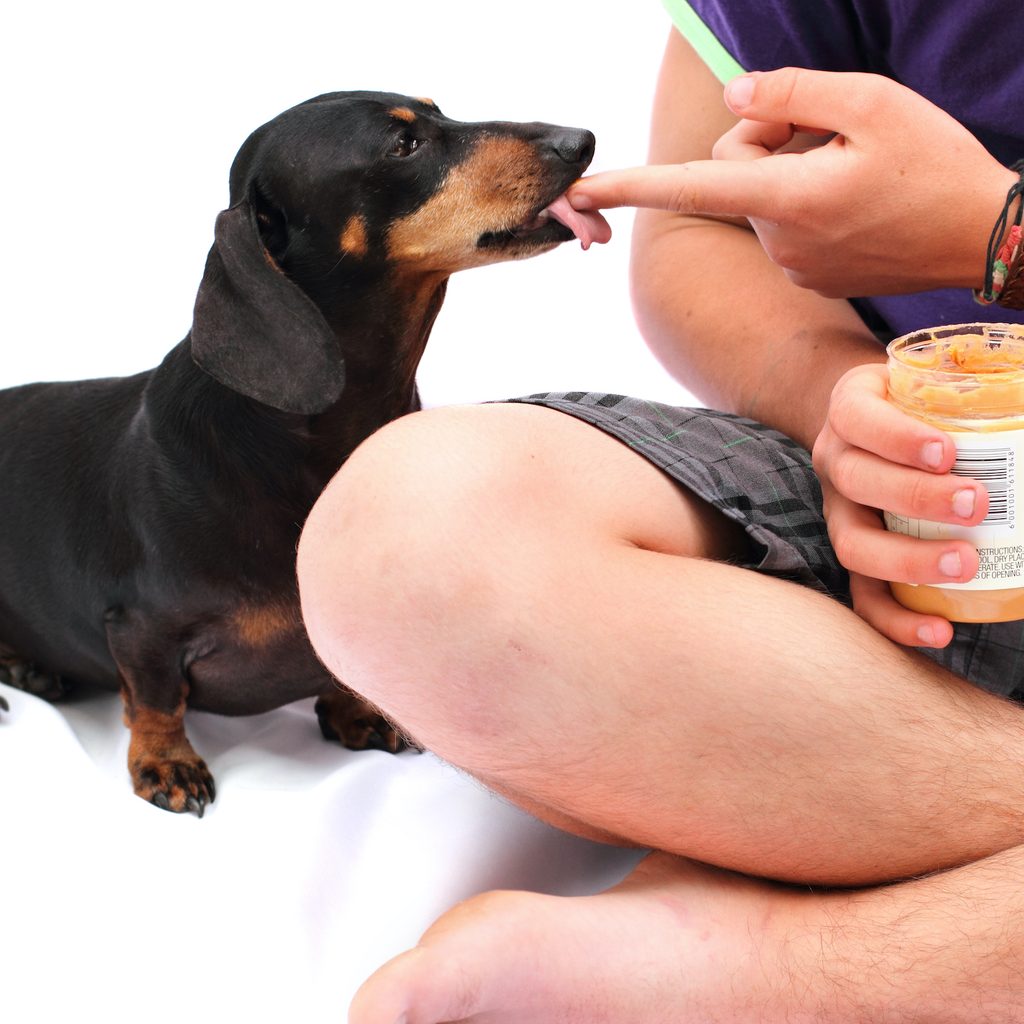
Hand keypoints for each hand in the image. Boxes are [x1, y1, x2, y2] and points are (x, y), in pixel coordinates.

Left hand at [570, 68, 1016, 296]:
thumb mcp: (873, 103)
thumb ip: (793, 93)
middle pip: (735, 170)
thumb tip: (736, 98)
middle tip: (829, 128)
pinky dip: (804, 197)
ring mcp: (790, 263)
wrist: (982, 239)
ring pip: (759, 195)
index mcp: (787, 199)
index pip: (691, 186)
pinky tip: (855, 195)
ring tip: (853, 166)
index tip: (582, 192)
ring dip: (791, 167)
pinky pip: (781, 220)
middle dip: (768, 138)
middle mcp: (777, 240)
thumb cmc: (936, 167)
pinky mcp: (806, 273)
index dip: (631, 185)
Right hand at [812, 363, 987, 646]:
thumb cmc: (918, 403)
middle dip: (916, 498)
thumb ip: (991, 389)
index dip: (895, 438)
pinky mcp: (855, 553)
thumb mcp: (936, 381)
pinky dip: (896, 619)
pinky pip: (863, 594)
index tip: (946, 451)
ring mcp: (840, 512)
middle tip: (977, 504)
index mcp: (850, 411)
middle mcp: (836, 462)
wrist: (871, 426)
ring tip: (965, 564)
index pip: (857, 418)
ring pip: (852, 543)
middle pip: (856, 481)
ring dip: (907, 559)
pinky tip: (939, 631)